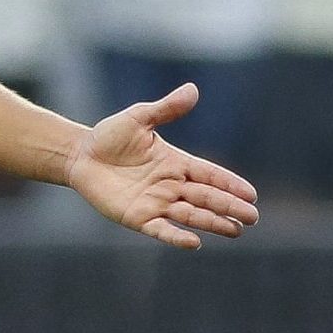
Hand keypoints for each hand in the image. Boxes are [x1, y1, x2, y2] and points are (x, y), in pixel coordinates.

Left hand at [66, 83, 260, 248]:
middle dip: (229, 206)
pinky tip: (195, 242)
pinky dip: (176, 236)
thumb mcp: (138, 118)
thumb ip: (165, 108)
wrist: (79, 155)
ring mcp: (156, 203)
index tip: (251, 194)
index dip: (230, 184)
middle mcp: (170, 185)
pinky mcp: (137, 217)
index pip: (210, 174)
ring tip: (236, 230)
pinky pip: (161, 229)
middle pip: (206, 197)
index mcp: (176, 163)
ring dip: (213, 223)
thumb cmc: (109, 136)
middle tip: (252, 217)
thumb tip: (192, 89)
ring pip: (190, 215)